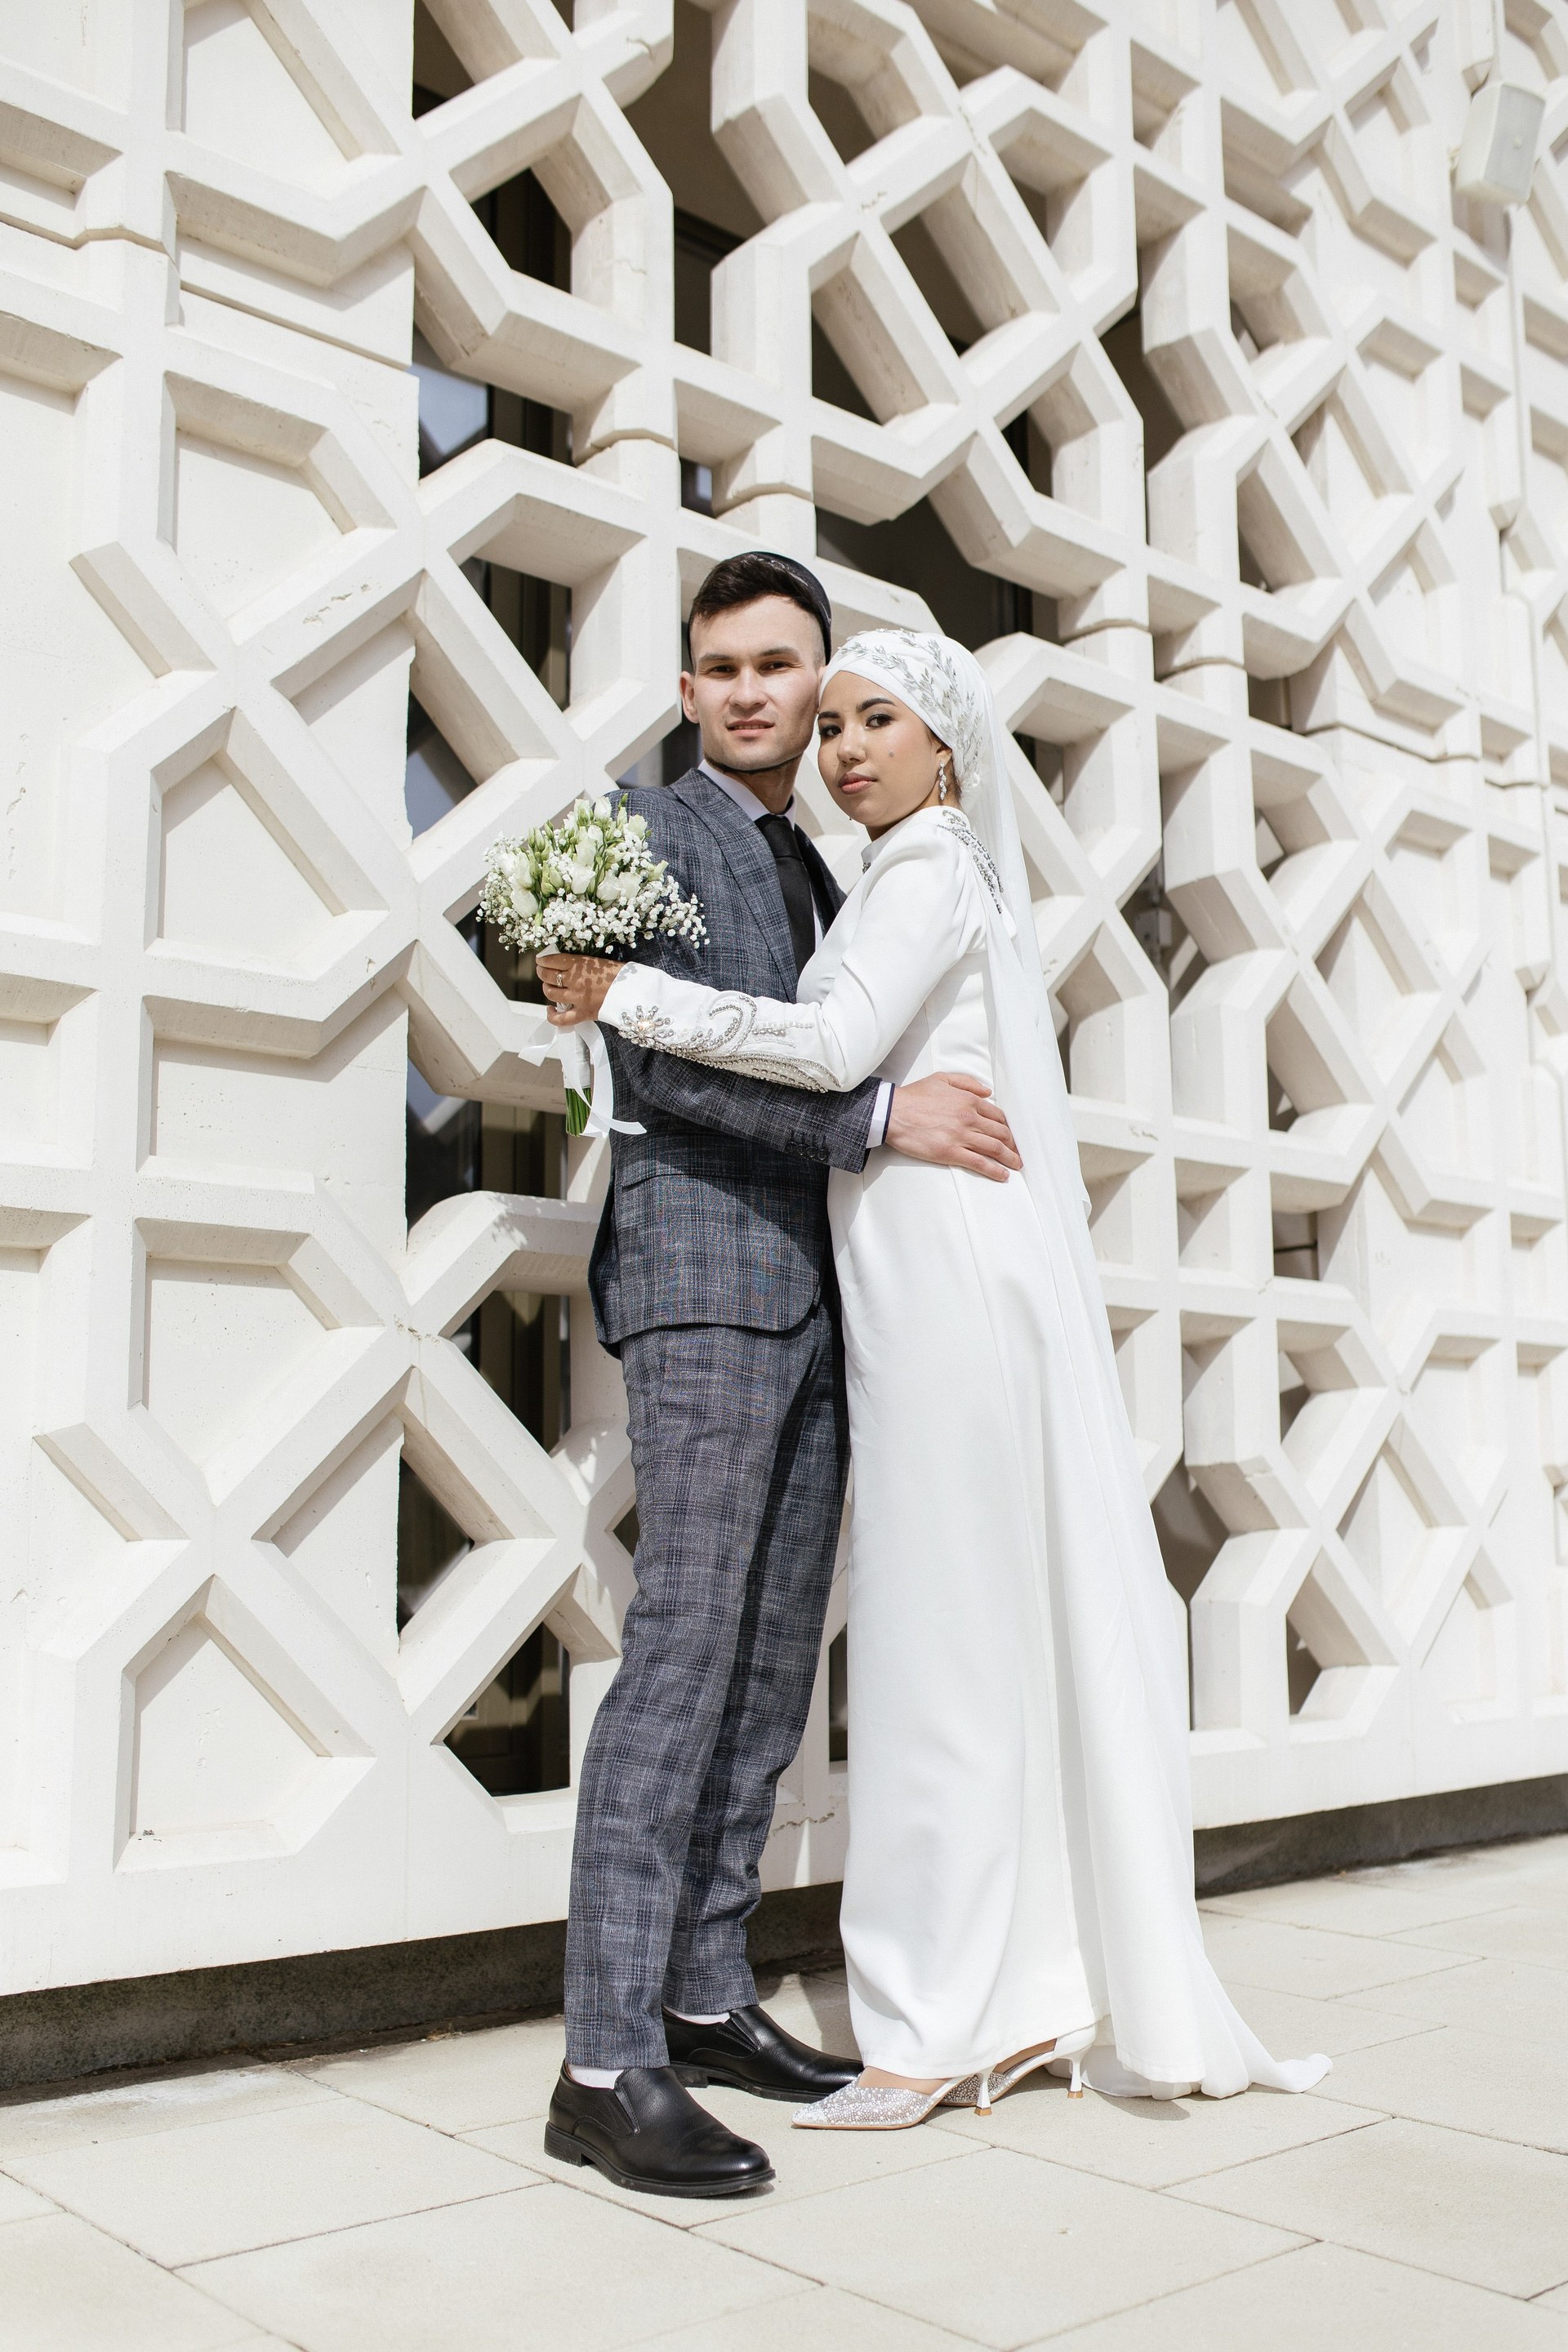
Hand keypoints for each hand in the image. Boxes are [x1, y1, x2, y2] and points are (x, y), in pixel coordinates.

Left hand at [537, 952, 624, 1025]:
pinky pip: (561, 1018)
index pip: (551, 960)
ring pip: (550, 993)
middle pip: (547, 976)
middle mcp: (575, 981)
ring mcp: (577, 998)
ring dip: (546, 988)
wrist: (635, 991)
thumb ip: (580, 963)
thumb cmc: (620, 974)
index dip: (542, 960)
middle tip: (543, 971)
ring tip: (549, 986)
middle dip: (542, 972)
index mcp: (579, 964)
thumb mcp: (598, 962)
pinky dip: (552, 1015)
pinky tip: (550, 1010)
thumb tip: (564, 964)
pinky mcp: (583, 1013)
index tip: (541, 960)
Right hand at [885, 1072, 1020, 1181]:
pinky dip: (994, 1170)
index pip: (998, 1115)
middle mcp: (969, 1118)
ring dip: (1010, 1158)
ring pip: (994, 1148)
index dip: (1008, 1127)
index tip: (1012, 1136)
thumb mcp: (942, 1079)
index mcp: (969, 1100)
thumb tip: (987, 1091)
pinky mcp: (950, 1152)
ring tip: (1017, 1166)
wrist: (893, 1112)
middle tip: (1019, 1153)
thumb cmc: (914, 1096)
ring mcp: (961, 1135)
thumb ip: (967, 1083)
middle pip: (1001, 1133)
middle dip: (1013, 1145)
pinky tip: (1003, 1175)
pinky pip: (978, 1162)